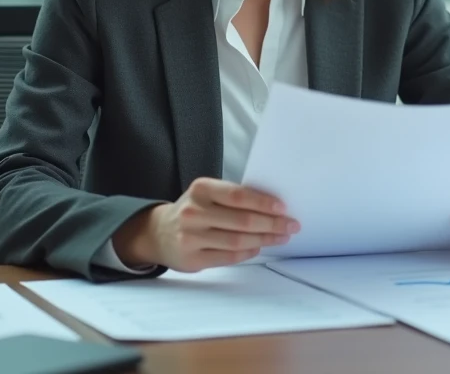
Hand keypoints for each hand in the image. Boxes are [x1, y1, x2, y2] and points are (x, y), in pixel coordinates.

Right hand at [113, 177, 298, 272]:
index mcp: (200, 190)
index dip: (263, 202)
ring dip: (265, 240)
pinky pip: (229, 256)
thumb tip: (273, 207)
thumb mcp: (206, 195)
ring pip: (238, 240)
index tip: (283, 207)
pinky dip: (249, 252)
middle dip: (272, 223)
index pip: (237, 195)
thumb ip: (233, 198)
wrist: (158, 233)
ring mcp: (191, 237)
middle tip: (291, 225)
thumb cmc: (193, 210)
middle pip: (242, 220)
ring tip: (281, 237)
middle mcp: (194, 212)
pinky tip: (259, 247)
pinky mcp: (193, 258)